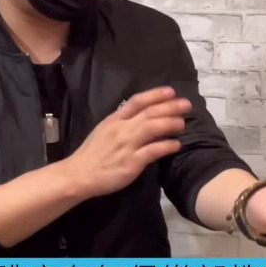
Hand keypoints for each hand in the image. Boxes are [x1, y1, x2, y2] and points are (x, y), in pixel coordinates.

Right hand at [59, 86, 189, 198]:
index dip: (155, 95)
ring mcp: (127, 145)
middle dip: (170, 107)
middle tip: (187, 104)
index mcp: (114, 119)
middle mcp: (122, 129)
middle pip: (149, 113)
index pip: (137, 101)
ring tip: (183, 123)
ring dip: (170, 123)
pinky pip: (153, 151)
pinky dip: (166, 146)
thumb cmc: (93, 153)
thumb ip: (123, 122)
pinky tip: (176, 145)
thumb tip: (144, 116)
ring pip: (152, 128)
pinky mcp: (131, 162)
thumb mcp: (104, 130)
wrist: (79, 175)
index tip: (171, 91)